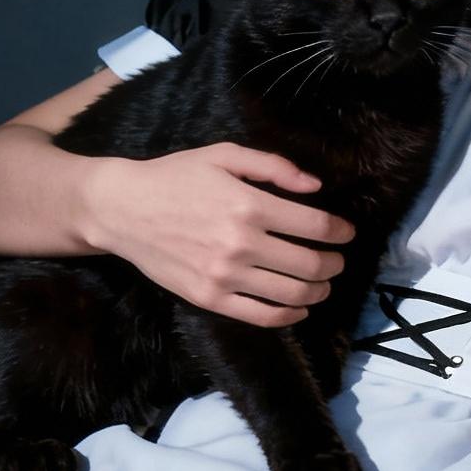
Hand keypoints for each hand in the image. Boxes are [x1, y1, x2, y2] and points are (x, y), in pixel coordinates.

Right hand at [85, 142, 353, 324]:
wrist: (123, 210)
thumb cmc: (175, 176)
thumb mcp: (224, 155)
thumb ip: (274, 167)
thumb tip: (316, 188)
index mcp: (249, 204)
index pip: (315, 227)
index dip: (339, 232)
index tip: (347, 233)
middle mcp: (241, 243)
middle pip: (309, 264)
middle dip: (334, 264)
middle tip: (338, 260)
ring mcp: (225, 276)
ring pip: (291, 293)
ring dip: (318, 290)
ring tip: (323, 283)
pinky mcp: (209, 298)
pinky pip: (261, 316)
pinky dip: (288, 315)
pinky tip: (299, 307)